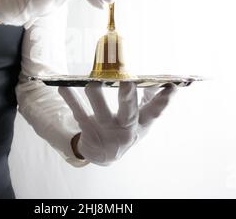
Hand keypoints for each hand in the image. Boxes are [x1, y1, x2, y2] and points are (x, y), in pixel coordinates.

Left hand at [59, 82, 177, 165]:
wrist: (103, 154)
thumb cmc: (125, 129)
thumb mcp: (141, 120)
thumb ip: (150, 99)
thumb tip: (163, 80)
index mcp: (141, 124)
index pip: (155, 112)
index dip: (164, 101)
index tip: (171, 86)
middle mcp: (125, 129)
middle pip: (128, 114)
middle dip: (128, 98)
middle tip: (127, 83)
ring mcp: (106, 131)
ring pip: (101, 113)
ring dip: (96, 96)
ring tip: (92, 82)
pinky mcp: (88, 130)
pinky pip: (78, 113)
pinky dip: (70, 99)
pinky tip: (63, 86)